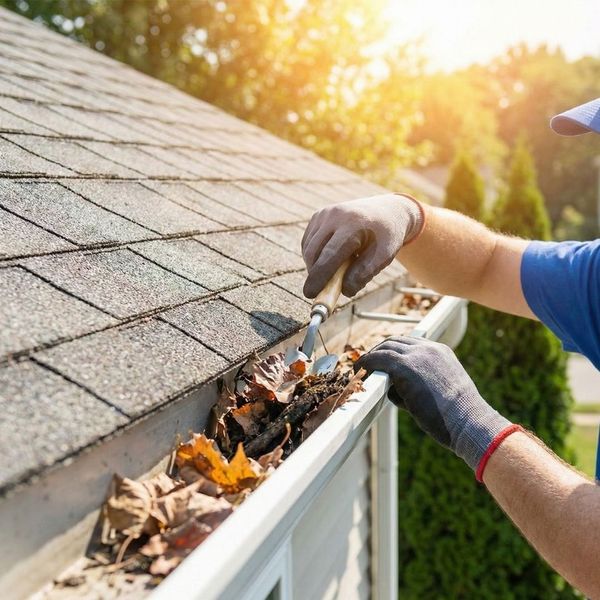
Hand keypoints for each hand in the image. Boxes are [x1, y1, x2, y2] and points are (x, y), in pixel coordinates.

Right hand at [302, 193, 423, 297]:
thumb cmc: (386, 237)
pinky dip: (314, 257)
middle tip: (319, 291)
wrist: (386, 211)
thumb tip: (345, 291)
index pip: (330, 254)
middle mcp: (335, 215)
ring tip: (336, 270)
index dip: (319, 276)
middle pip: (314, 252)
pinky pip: (308, 243)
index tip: (310, 294)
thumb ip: (365, 273)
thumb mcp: (385, 256)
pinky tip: (329, 259)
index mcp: (353, 224)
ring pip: (309, 249)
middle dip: (314, 275)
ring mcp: (324, 214)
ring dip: (315, 266)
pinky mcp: (318, 216)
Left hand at [356, 336, 510, 470]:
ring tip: (361, 369)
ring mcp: (417, 356)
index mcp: (441, 353)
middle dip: (379, 352)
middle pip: (395, 342)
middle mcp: (429, 349)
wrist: (469, 421)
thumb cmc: (457, 417)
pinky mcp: (404, 367)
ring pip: (385, 349)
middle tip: (367, 364)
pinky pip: (378, 359)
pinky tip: (359, 371)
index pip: (411, 344)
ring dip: (371, 358)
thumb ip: (420, 385)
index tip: (383, 361)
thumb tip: (395, 391)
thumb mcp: (443, 392)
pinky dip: (366, 364)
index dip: (394, 352)